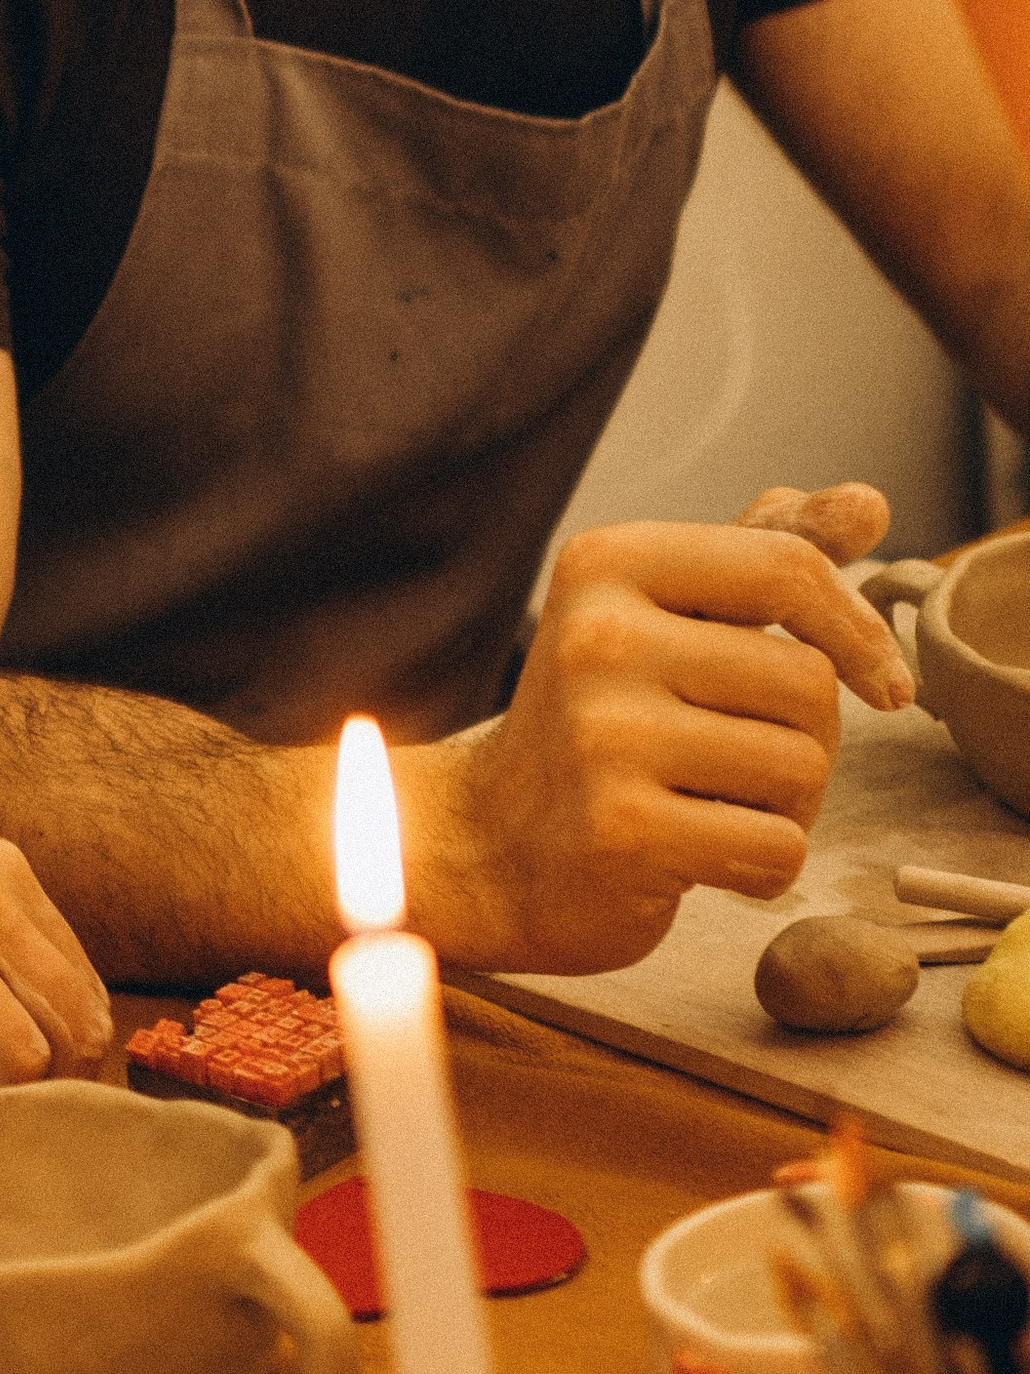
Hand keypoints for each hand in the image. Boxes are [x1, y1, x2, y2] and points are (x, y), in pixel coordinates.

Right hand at [407, 483, 912, 976]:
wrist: (489, 845)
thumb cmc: (603, 723)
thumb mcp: (669, 618)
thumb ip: (765, 558)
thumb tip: (870, 504)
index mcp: (606, 564)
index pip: (786, 565)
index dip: (858, 627)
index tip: (884, 683)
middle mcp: (596, 637)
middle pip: (809, 682)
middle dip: (806, 738)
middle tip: (734, 762)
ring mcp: (601, 736)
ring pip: (802, 768)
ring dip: (786, 807)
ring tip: (710, 806)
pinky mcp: (619, 833)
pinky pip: (775, 849)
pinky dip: (761, 869)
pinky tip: (699, 858)